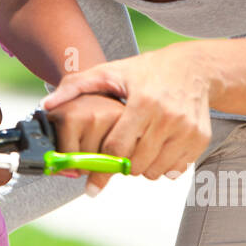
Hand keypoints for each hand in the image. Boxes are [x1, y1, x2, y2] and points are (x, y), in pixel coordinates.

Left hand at [42, 46, 212, 187]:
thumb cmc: (145, 71)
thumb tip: (45, 105)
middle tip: (116, 158)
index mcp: (143, 102)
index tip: (93, 177)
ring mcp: (187, 129)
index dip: (102, 164)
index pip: (117, 148)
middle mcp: (168, 117)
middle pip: (136, 164)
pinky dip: (163, 167)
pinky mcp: (200, 138)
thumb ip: (75, 86)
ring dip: (141, 169)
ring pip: (156, 170)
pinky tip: (154, 151)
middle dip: (121, 167)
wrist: (193, 67)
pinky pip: (176, 169)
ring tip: (135, 152)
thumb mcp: (109, 72)